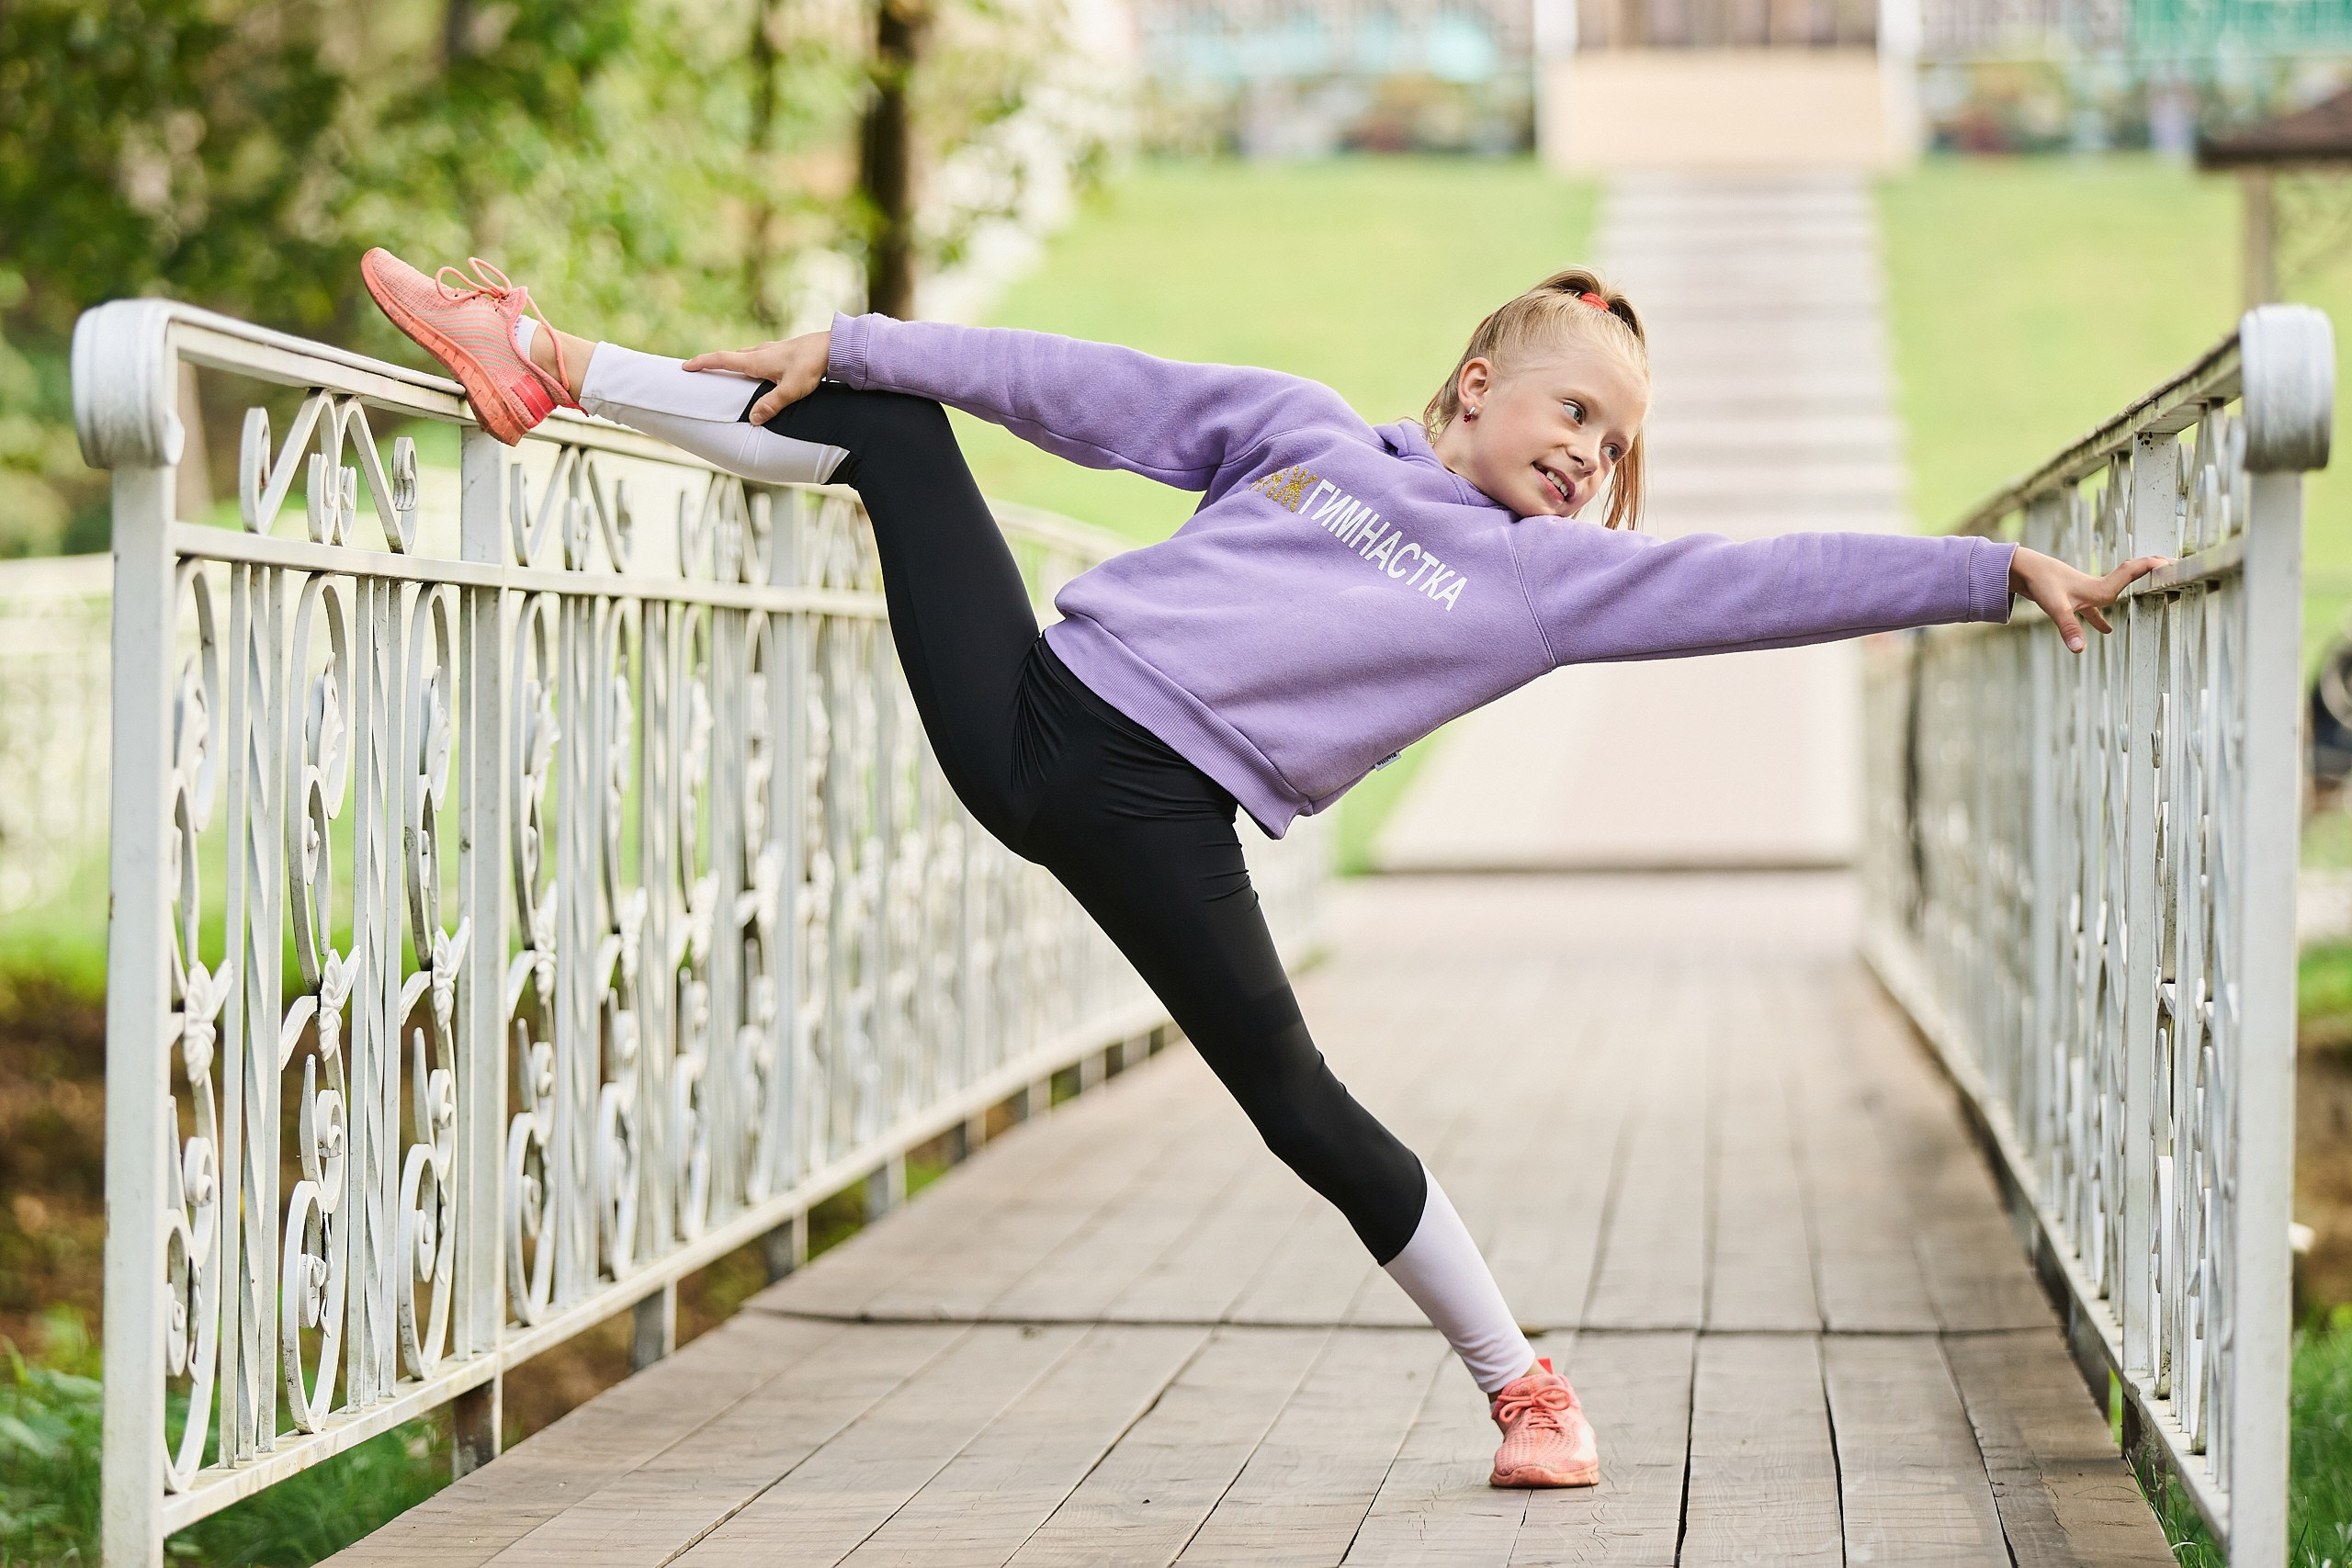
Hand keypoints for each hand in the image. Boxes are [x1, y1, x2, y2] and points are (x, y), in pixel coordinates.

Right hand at [683, 329, 830, 423]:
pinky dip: (749, 365)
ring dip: (734, 365)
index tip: (685, 366)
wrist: (833, 347)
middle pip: (731, 357)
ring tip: (728, 378)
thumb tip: (752, 419)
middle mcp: (760, 352)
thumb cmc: (811, 367)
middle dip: (715, 365)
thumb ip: (771, 405)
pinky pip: (758, 358)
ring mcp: (771, 350)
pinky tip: (758, 374)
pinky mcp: (782, 352)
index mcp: (756, 360)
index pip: (722, 359)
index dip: (702, 363)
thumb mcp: (791, 390)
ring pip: (745, 357)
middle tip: (702, 373)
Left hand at [2008, 545, 2168, 652]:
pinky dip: (2100, 618)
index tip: (2172, 561)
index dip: (2151, 566)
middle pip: (2128, 578)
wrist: (2021, 570)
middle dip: (2149, 573)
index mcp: (2098, 587)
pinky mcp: (2072, 598)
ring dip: (2129, 594)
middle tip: (2170, 567)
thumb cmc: (2040, 583)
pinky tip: (2105, 630)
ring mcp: (2084, 592)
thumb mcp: (2056, 608)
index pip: (2131, 572)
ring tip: (2147, 600)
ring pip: (2113, 593)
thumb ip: (2070, 628)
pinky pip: (2093, 609)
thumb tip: (2080, 650)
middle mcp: (2095, 587)